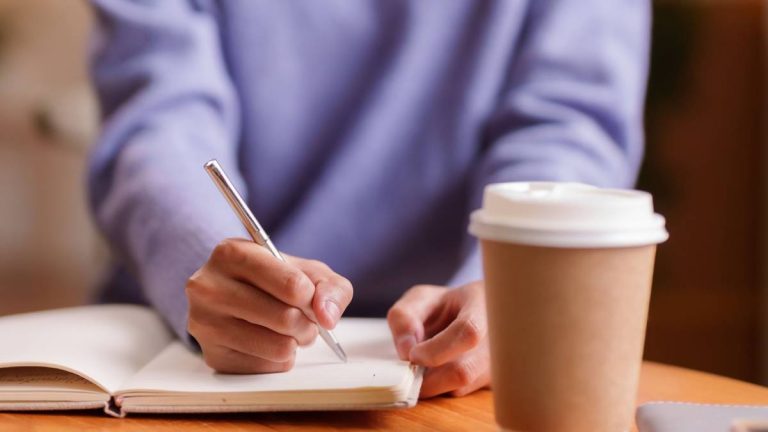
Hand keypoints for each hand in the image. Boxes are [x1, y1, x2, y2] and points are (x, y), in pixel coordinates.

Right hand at [186, 238, 352, 373]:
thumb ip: (330, 287)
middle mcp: (208, 287)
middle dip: (308, 323)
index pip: (292, 285)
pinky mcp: (212, 357)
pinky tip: (268, 342)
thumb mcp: (307, 270)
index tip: (309, 296)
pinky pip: (267, 368)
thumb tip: (327, 317)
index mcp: (231, 253)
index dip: (312, 297)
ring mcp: (205, 324)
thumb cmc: (275, 279)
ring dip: (296, 343)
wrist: (236, 296)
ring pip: (279, 347)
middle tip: (304, 319)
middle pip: (286, 319)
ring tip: (289, 331)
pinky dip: (278, 359)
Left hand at [387, 281, 489, 397]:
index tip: (414, 355)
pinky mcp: (491, 382)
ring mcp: (498, 364)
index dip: (438, 349)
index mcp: (482, 306)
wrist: (474, 313)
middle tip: (408, 368)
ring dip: (432, 383)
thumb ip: (405, 317)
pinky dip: (441, 388)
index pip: (469, 331)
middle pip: (464, 370)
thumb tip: (405, 352)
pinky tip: (435, 372)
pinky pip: (462, 394)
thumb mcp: (420, 299)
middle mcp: (498, 338)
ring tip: (422, 364)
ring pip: (460, 387)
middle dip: (427, 376)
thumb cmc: (447, 305)